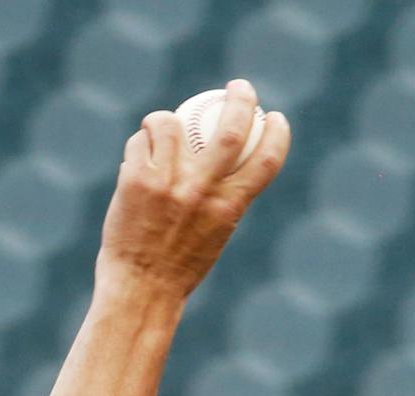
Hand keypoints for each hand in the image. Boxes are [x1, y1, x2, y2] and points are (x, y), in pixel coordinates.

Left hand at [96, 79, 291, 298]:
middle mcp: (203, 191)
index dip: (277, 134)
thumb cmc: (180, 265)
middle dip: (241, 99)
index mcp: (230, 207)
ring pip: (170, 124)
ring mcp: (169, 183)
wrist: (142, 287)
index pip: (267, 161)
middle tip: (241, 88)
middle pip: (231, 130)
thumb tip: (224, 161)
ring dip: (165, 121)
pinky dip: (140, 144)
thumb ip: (220, 197)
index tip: (276, 118)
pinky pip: (140, 142)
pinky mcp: (137, 179)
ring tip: (162, 129)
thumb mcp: (215, 233)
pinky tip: (139, 156)